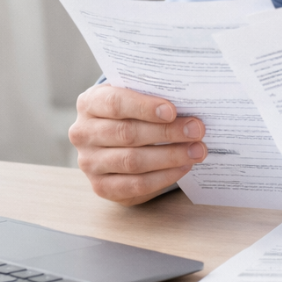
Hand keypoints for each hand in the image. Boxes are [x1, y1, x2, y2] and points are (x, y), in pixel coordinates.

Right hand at [69, 84, 207, 205]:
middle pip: (127, 133)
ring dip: (170, 156)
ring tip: (197, 150)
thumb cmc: (131, 110)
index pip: (115, 103)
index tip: (173, 111)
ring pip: (132, 161)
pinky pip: (135, 185)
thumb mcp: (134, 95)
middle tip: (197, 130)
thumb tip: (187, 100)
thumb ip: (151, 94)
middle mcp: (83, 133)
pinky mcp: (101, 187)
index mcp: (89, 103)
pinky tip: (184, 167)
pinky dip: (163, 177)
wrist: (113, 136)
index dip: (144, 107)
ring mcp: (89, 163)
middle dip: (167, 132)